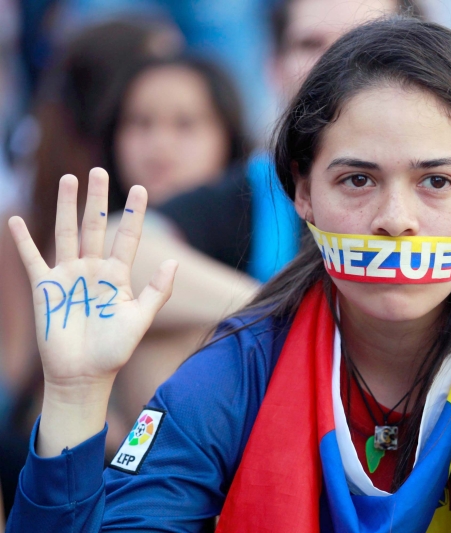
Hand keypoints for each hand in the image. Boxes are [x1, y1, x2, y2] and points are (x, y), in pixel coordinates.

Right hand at [8, 168, 176, 454]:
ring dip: (67, 206)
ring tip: (70, 179)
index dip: (135, 213)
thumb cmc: (114, 351)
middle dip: (97, 198)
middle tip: (99, 170)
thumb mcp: (140, 319)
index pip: (127, 237)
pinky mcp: (45, 287)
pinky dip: (24, 240)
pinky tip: (17, 219)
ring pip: (66, 233)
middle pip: (95, 226)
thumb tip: (173, 261)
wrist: (83, 375)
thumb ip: (156, 291)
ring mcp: (68, 275)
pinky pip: (32, 258)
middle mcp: (93, 269)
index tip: (143, 188)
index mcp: (118, 276)